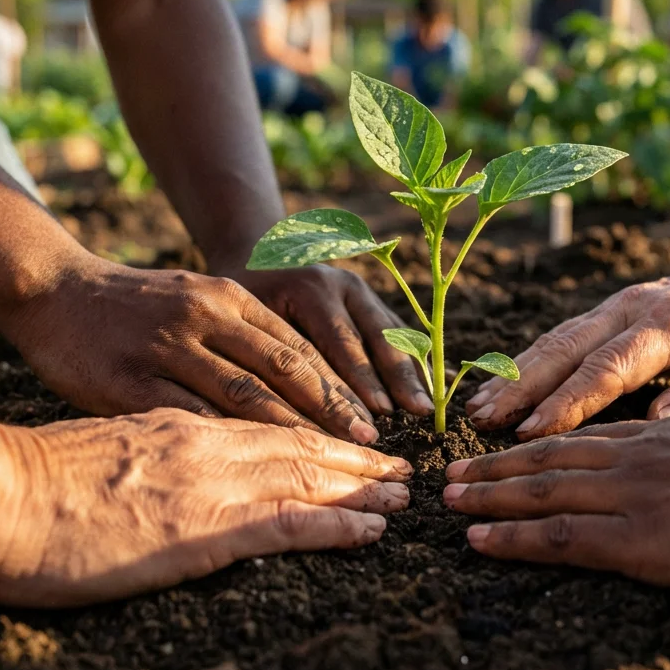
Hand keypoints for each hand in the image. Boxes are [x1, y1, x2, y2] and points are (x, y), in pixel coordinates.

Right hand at [0, 409, 412, 606]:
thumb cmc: (25, 476)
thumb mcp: (96, 446)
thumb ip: (141, 448)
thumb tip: (164, 465)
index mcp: (173, 417)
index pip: (261, 417)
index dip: (313, 427)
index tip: (347, 438)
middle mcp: (202, 438)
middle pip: (297, 439)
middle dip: (352, 453)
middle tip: (397, 464)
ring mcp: (205, 480)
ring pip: (305, 474)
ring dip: (360, 485)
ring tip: (400, 492)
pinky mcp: (201, 527)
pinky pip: (289, 522)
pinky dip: (337, 524)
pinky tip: (372, 529)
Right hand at [1, 255, 378, 442]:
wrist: (52, 290)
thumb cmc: (132, 307)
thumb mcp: (196, 300)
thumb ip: (242, 337)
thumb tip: (301, 384)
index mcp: (228, 297)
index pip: (300, 347)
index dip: (341, 387)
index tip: (375, 424)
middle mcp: (206, 315)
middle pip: (286, 370)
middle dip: (334, 413)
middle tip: (373, 451)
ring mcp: (168, 346)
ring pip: (246, 395)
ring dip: (296, 435)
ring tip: (331, 471)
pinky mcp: (129, 378)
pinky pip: (190, 417)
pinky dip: (228, 446)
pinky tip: (256, 477)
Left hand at [226, 265, 433, 415]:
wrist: (251, 251)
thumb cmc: (237, 295)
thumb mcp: (240, 318)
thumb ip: (265, 358)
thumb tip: (277, 414)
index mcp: (312, 289)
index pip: (340, 344)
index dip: (360, 384)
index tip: (376, 418)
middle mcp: (344, 286)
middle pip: (378, 337)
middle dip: (399, 379)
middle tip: (419, 413)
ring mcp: (361, 290)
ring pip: (395, 334)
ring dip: (412, 372)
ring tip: (428, 407)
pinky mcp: (369, 300)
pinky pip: (397, 332)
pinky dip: (414, 359)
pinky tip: (432, 385)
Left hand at [442, 413, 669, 598]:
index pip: (593, 439)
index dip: (547, 444)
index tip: (514, 450)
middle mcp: (642, 455)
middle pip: (553, 458)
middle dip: (500, 466)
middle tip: (455, 474)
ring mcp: (636, 494)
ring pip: (541, 490)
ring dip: (489, 495)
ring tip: (449, 500)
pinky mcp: (640, 538)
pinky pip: (557, 536)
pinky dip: (510, 536)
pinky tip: (477, 539)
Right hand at [465, 254, 669, 437]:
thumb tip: (664, 419)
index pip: (613, 365)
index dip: (571, 400)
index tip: (535, 432)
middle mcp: (633, 306)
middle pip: (567, 348)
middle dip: (523, 387)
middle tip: (484, 423)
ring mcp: (614, 306)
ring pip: (553, 341)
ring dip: (513, 376)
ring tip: (476, 411)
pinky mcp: (605, 315)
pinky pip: (558, 340)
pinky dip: (524, 366)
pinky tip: (495, 390)